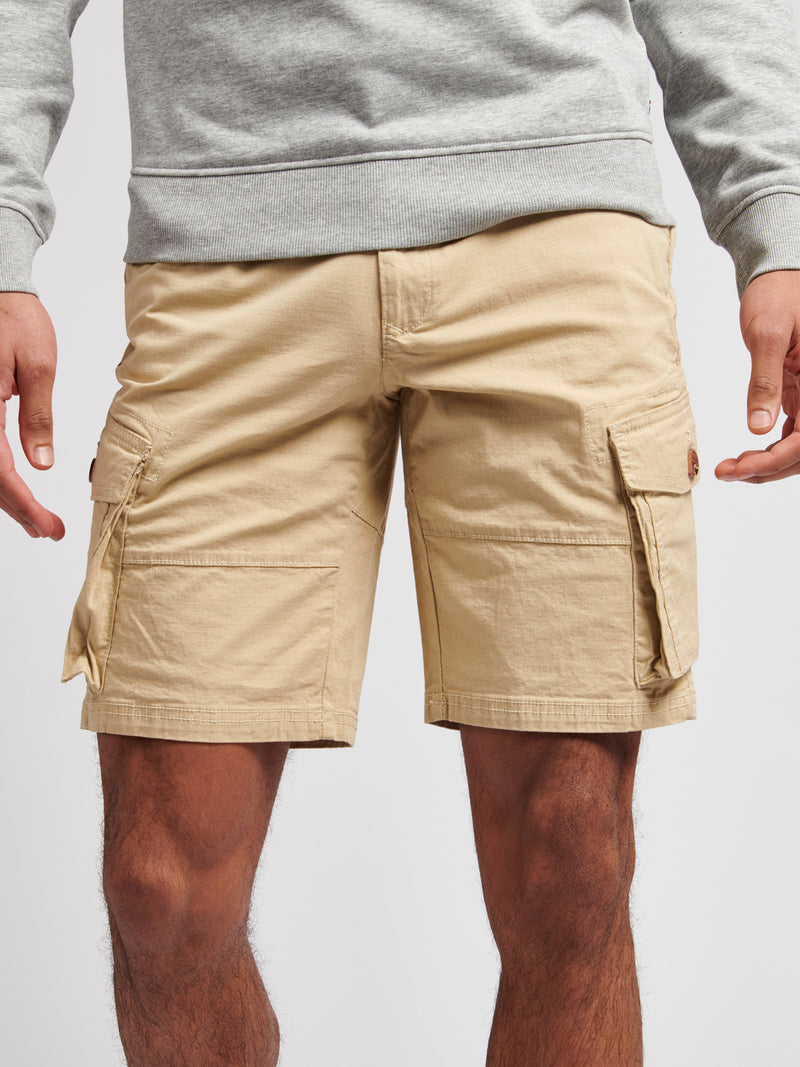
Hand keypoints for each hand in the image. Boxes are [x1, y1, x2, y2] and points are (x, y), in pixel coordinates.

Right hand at [0, 292, 64, 538]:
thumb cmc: (14, 319)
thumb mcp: (38, 367)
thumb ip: (37, 417)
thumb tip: (40, 464)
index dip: (24, 505)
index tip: (49, 527)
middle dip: (16, 510)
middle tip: (48, 530)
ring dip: (4, 497)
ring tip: (35, 519)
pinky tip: (14, 489)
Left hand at [715, 269, 799, 482]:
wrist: (780, 273)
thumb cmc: (778, 293)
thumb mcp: (767, 333)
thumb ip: (765, 381)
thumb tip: (759, 428)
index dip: (776, 461)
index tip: (741, 469)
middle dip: (768, 468)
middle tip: (727, 473)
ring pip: (799, 443)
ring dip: (769, 461)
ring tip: (732, 467)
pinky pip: (795, 428)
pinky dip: (772, 445)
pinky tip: (748, 450)